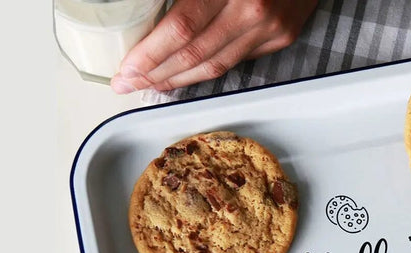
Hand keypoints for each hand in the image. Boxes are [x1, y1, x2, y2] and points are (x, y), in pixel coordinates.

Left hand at [111, 0, 317, 92]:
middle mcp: (253, 12)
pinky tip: (187, 72)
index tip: (127, 68)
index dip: (150, 54)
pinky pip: (238, 59)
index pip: (181, 30)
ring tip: (153, 84)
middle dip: (157, 74)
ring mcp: (271, 29)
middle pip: (196, 55)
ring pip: (217, 66)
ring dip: (180, 79)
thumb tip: (149, 10)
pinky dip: (209, 69)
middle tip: (129, 83)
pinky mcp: (283, 37)